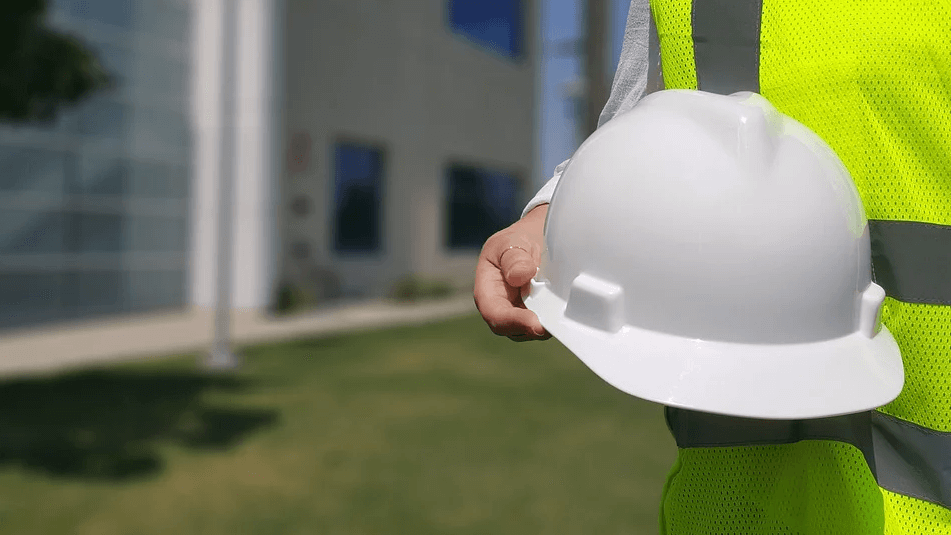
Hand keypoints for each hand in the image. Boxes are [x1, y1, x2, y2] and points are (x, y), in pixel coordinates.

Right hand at [474, 204, 550, 341]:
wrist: (535, 237)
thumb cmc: (518, 240)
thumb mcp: (513, 240)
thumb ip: (514, 257)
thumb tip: (519, 276)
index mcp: (487, 288)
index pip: (494, 313)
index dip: (513, 322)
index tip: (535, 323)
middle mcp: (500, 305)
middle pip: (511, 329)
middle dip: (531, 329)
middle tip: (553, 325)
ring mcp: (518, 312)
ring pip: (528, 331)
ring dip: (544, 326)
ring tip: (559, 314)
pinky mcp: (535, 314)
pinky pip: (542, 324)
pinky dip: (552, 321)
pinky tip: (563, 311)